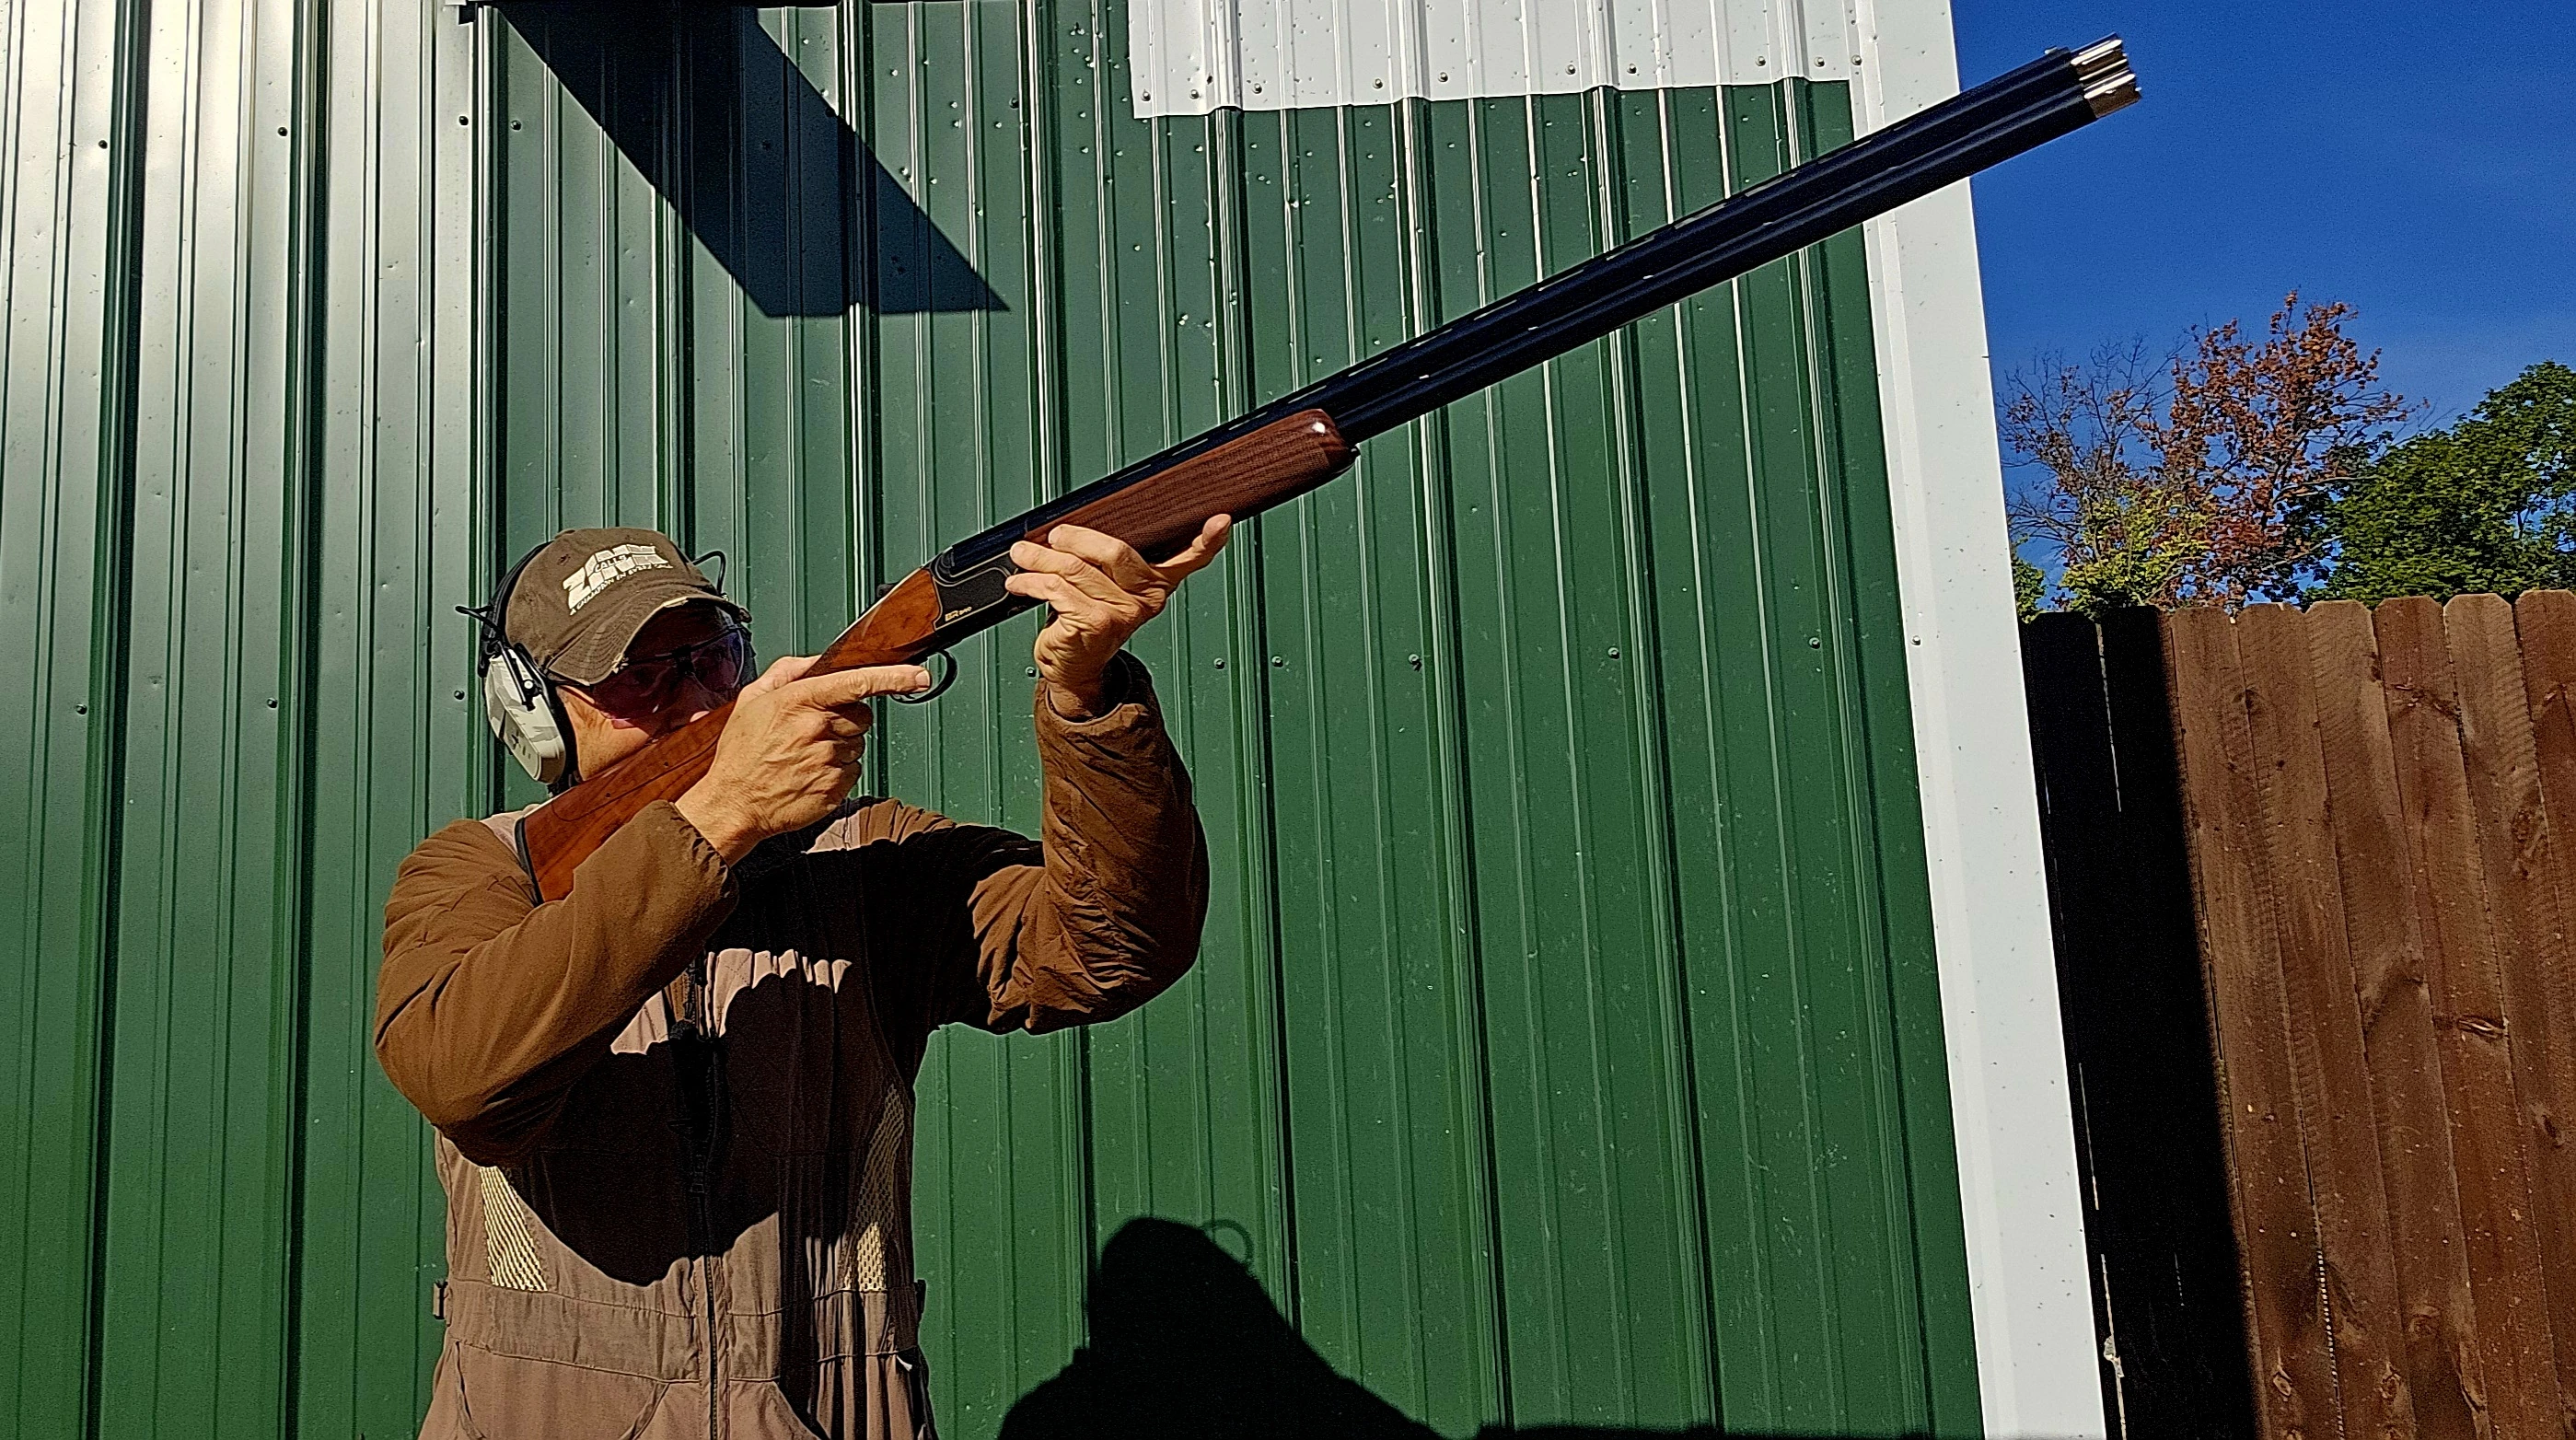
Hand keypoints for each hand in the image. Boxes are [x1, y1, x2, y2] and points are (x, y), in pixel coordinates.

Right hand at [674, 655, 931, 861]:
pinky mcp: (835, 788)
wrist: (733, 804)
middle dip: (847, 719)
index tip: (918, 677)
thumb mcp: (752, 700)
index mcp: (798, 702)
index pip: (856, 683)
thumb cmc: (741, 754)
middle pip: (862, 715)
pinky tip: (809, 773)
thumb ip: (786, 672)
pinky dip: (837, 771)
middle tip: (814, 730)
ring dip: (839, 747)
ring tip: (804, 756)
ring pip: (857, 744)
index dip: (893, 678)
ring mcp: (828, 760)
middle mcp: (817, 729)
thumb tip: (817, 661)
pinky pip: (853, 771)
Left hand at [1005, 516, 1230, 715]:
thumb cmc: (1086, 620)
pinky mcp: (1095, 623)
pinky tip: (1021, 582)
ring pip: (1075, 568)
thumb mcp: (1102, 586)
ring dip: (1040, 559)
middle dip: (1074, 538)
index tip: (1221, 521)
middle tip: (1052, 537)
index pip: (1190, 559)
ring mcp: (1122, 613)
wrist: (1072, 667)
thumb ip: (1102, 559)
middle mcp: (1146, 598)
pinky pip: (1057, 589)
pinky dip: (1031, 581)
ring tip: (1023, 555)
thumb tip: (1068, 527)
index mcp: (1155, 584)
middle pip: (1114, 549)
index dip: (1208, 540)